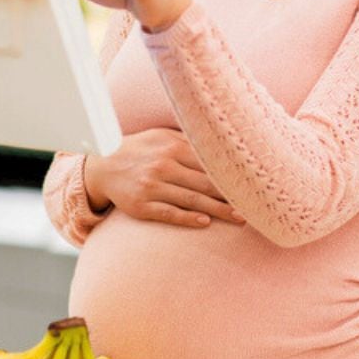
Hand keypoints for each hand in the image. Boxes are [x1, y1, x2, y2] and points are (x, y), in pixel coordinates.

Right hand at [84, 128, 243, 227]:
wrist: (101, 166)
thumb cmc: (139, 150)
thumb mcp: (160, 136)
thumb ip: (188, 140)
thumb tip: (221, 145)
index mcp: (172, 146)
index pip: (209, 162)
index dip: (233, 174)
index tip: (254, 182)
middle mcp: (163, 165)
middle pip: (205, 183)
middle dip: (232, 195)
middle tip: (257, 204)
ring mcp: (151, 187)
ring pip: (191, 200)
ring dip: (218, 210)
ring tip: (240, 218)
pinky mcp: (141, 206)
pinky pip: (169, 213)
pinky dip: (187, 218)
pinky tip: (205, 222)